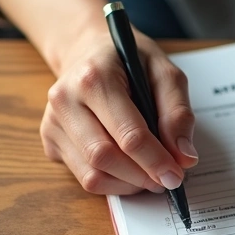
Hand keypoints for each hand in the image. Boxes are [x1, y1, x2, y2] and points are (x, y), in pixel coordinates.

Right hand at [40, 23, 197, 193]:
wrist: (88, 50)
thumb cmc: (128, 60)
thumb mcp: (163, 72)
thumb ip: (177, 113)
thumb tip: (184, 157)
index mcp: (94, 78)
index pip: (127, 134)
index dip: (155, 161)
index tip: (175, 176)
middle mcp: (65, 100)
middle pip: (105, 158)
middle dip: (141, 176)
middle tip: (167, 179)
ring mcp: (52, 122)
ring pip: (91, 175)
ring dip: (127, 184)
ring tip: (149, 176)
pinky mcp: (50, 140)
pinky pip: (83, 176)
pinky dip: (111, 181)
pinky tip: (128, 168)